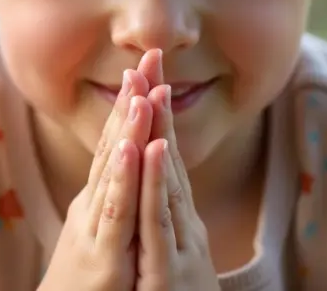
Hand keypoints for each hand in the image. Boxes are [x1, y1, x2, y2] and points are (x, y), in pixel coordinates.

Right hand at [39, 59, 154, 290]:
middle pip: (114, 145)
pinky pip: (116, 214)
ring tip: (142, 89)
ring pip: (114, 172)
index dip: (132, 107)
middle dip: (133, 101)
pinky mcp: (103, 260)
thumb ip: (109, 205)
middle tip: (149, 57)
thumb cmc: (81, 289)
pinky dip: (122, 179)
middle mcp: (93, 208)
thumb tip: (119, 174)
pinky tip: (131, 148)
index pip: (116, 144)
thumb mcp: (99, 238)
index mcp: (98, 203)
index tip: (147, 69)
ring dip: (128, 129)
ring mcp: (96, 230)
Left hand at [136, 54, 221, 290]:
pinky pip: (159, 220)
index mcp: (175, 220)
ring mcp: (177, 244)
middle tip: (150, 57)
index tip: (144, 74)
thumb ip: (162, 224)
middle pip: (167, 156)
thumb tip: (158, 192)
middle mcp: (181, 225)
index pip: (163, 157)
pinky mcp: (166, 269)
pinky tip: (152, 149)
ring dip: (158, 131)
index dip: (153, 115)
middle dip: (156, 107)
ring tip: (150, 88)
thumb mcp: (166, 258)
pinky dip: (156, 182)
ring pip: (165, 180)